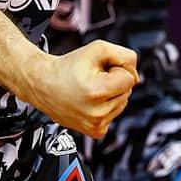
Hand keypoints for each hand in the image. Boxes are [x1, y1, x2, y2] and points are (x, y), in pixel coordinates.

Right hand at [20, 40, 138, 138]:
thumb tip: (137, 78)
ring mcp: (96, 125)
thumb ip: (126, 57)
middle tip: (92, 78)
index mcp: (97, 93)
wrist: (43, 84)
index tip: (98, 69)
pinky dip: (107, 105)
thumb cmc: (70, 66)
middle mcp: (97, 114)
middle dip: (114, 80)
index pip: (130, 78)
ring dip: (111, 92)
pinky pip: (114, 113)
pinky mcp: (95, 132)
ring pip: (122, 101)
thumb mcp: (98, 49)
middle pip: (127, 90)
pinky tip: (90, 101)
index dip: (116, 69)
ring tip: (90, 89)